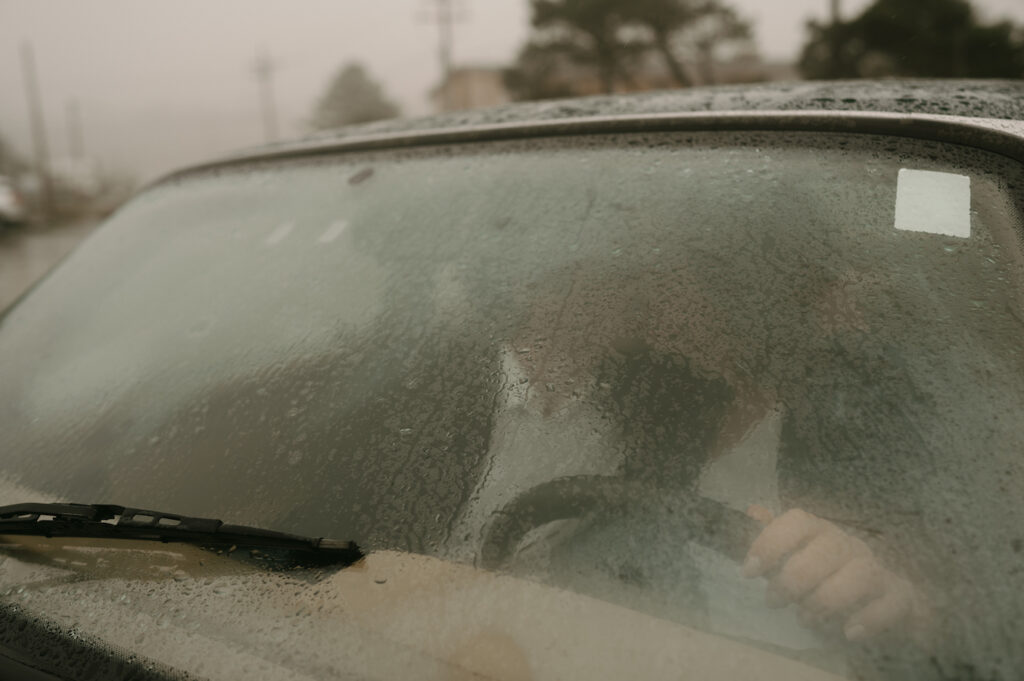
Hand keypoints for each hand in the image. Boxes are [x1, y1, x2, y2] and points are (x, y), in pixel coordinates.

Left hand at [743, 506, 931, 643]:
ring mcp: (877, 568)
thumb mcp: (798, 561)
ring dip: (826, 600)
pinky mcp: (899, 596)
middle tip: (774, 601)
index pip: (798, 521)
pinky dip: (868, 619)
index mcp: (820, 532)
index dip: (770, 542)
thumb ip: (776, 542)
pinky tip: (848, 632)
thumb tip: (753, 512)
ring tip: (806, 619)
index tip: (749, 571)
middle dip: (794, 579)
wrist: (887, 602)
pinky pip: (890, 603)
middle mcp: (848, 544)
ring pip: (858, 574)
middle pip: (825, 549)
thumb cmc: (830, 579)